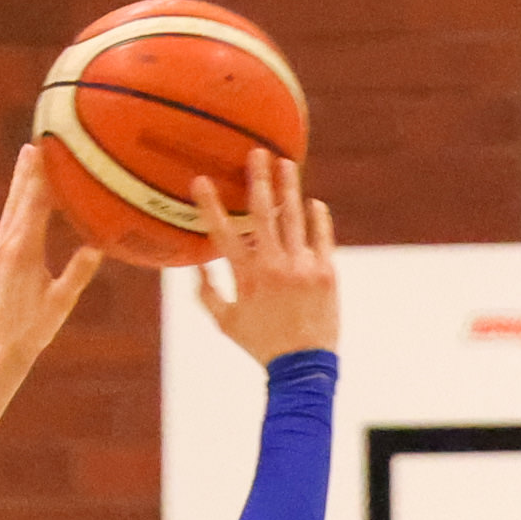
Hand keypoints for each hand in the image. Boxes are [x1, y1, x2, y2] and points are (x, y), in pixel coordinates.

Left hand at [0, 143, 107, 369]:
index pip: (35, 203)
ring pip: (11, 206)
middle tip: (36, 140)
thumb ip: (77, 273)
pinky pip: (10, 220)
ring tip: (28, 156)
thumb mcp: (60, 302)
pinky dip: (18, 202)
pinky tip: (24, 196)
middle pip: (19, 197)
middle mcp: (7, 244)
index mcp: (24, 250)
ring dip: (21, 180)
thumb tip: (96, 246)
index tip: (50, 150)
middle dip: (29, 168)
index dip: (43, 175)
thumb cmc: (31, 330)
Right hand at [190, 150, 338, 363]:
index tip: (200, 180)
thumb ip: (208, 293)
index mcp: (246, 275)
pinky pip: (322, 237)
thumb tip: (194, 267)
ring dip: (289, 187)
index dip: (210, 205)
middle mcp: (274, 265)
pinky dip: (318, 218)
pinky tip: (314, 203)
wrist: (303, 367)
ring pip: (294, 217)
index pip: (222, 232)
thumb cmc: (261, 345)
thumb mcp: (226, 322)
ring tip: (286, 163)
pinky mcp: (326, 273)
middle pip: (263, 213)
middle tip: (256, 153)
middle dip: (258, 179)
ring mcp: (303, 266)